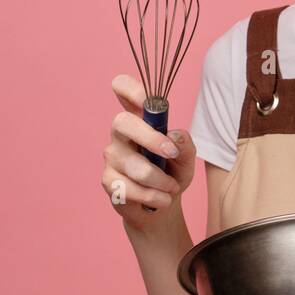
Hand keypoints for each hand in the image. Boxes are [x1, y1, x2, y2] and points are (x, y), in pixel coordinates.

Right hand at [101, 73, 196, 228]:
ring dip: (162, 180)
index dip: (130, 88)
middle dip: (151, 139)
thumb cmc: (173, 173)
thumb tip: (173, 137)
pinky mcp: (108, 180)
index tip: (146, 100)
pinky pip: (131, 188)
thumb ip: (185, 144)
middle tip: (171, 154)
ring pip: (136, 165)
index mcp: (141, 119)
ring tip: (172, 187)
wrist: (163, 205)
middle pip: (122, 122)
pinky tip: (161, 199)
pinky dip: (154, 196)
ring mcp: (112, 156)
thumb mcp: (186, 158)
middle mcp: (122, 133)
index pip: (123, 89)